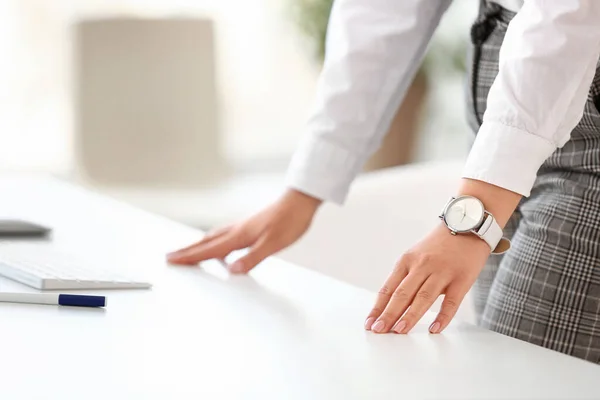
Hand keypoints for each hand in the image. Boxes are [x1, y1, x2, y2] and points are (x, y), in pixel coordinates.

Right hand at [167, 189, 320, 273]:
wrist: (300, 201)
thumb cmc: (290, 220)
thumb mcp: (274, 244)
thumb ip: (253, 258)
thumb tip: (232, 270)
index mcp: (240, 235)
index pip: (210, 250)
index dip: (190, 257)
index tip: (172, 261)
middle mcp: (237, 230)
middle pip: (206, 242)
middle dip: (188, 251)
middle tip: (171, 257)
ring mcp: (243, 227)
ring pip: (214, 238)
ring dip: (199, 246)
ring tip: (188, 253)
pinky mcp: (250, 226)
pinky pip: (225, 236)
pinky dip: (215, 242)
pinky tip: (220, 247)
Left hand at [364, 224, 490, 334]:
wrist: (468, 225)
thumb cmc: (439, 245)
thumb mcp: (416, 256)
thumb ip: (405, 278)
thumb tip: (390, 306)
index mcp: (407, 261)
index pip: (388, 288)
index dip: (378, 307)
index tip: (369, 323)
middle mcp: (422, 266)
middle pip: (402, 293)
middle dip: (388, 314)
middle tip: (378, 330)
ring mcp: (442, 272)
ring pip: (423, 297)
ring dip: (410, 316)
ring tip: (399, 331)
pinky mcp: (462, 279)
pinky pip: (451, 301)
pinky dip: (442, 317)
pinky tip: (434, 328)